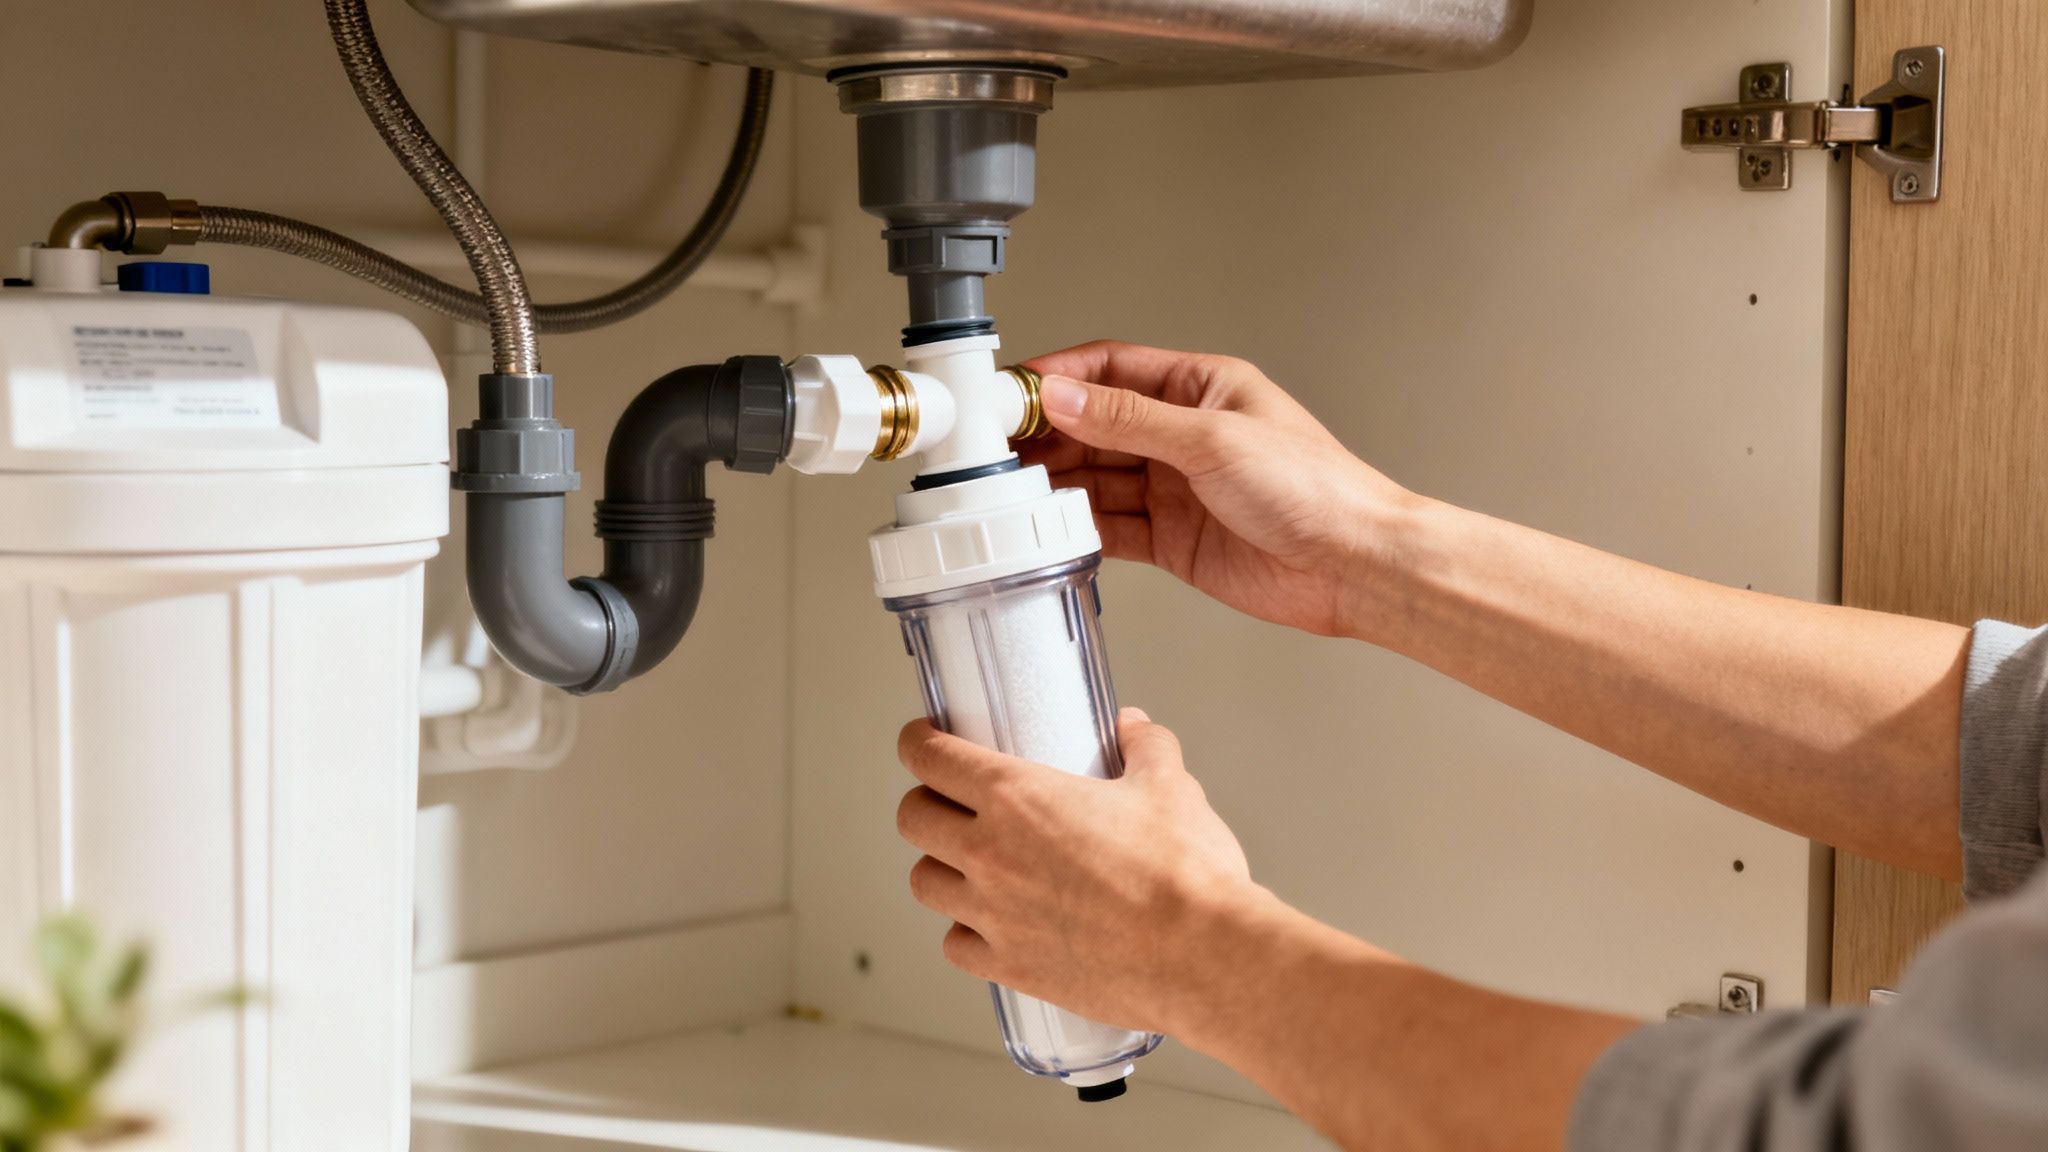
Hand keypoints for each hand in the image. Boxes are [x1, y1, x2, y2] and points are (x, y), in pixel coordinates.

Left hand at [894, 708, 1257, 1033]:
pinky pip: (955, 945)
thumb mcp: (1169, 787)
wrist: (1202, 955)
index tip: (922, 740)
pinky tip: (990, 924)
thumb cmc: (1184, 873)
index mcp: (1018, 798)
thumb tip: (1133, 728)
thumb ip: (1145, 747)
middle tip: (948, 801)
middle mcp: (991, 854)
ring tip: (965, 864)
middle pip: (913, 819)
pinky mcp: (1009, 966)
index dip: (918, 742)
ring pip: (924, 883)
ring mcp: (994, 915)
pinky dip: (965, 931)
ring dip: (939, 867)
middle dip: (925, 802)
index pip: (930, 758)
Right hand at [1022, 341, 1414, 637]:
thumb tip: (1065, 398)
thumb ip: (1131, 421)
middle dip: (1046, 434)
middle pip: (1095, 425)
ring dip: (1056, 484)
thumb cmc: (1315, 488)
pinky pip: (1112, 527)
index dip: (1058, 377)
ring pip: (1098, 478)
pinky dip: (1079, 528)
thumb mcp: (1212, 440)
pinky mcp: (1174, 539)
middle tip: (996, 449)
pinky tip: (1051, 529)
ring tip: (1013, 492)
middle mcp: (1184, 435)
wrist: (1354, 565)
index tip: (1012, 393)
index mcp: (1200, 388)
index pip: (1110, 369)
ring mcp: (1177, 489)